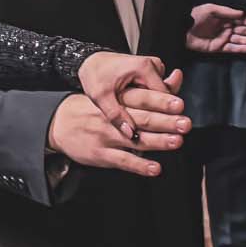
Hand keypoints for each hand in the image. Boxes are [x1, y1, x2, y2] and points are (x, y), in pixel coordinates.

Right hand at [46, 89, 187, 177]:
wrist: (60, 122)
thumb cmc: (94, 107)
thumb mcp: (116, 94)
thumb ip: (149, 90)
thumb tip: (177, 78)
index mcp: (117, 99)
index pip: (141, 98)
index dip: (161, 101)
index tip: (179, 104)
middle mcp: (112, 117)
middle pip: (142, 118)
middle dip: (165, 121)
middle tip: (185, 124)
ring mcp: (106, 136)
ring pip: (135, 140)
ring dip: (158, 142)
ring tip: (177, 141)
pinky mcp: (101, 154)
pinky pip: (123, 161)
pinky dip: (140, 165)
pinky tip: (155, 168)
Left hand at [78, 50, 174, 134]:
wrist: (90, 60)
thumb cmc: (94, 73)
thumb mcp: (100, 96)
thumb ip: (116, 115)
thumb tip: (130, 133)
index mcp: (143, 68)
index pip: (165, 94)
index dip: (167, 112)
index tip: (171, 126)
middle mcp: (151, 65)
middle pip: (167, 93)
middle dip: (162, 109)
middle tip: (168, 126)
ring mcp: (151, 66)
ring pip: (162, 91)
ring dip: (156, 104)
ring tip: (148, 117)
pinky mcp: (148, 70)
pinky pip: (156, 88)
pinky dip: (151, 98)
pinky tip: (142, 107)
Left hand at [185, 4, 245, 55]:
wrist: (181, 28)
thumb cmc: (195, 16)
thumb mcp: (211, 9)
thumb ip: (227, 12)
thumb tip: (242, 13)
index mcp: (226, 18)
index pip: (244, 21)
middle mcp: (227, 28)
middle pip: (245, 32)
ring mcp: (223, 39)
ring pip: (241, 41)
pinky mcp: (218, 48)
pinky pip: (232, 49)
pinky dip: (242, 49)